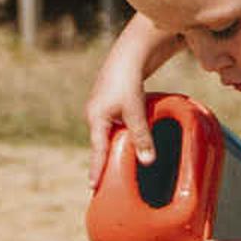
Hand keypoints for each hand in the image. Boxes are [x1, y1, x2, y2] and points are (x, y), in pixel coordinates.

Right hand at [85, 60, 153, 187]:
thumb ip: (141, 136)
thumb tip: (147, 161)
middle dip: (105, 160)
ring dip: (116, 146)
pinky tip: (130, 139)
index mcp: (96, 118)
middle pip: (102, 144)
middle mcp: (95, 114)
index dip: (96, 170)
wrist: (129, 53)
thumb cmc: (128, 81)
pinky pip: (117, 124)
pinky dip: (123, 133)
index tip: (93, 188)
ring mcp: (103, 107)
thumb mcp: (136, 111)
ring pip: (111, 133)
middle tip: (106, 182)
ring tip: (119, 164)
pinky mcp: (112, 101)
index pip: (97, 151)